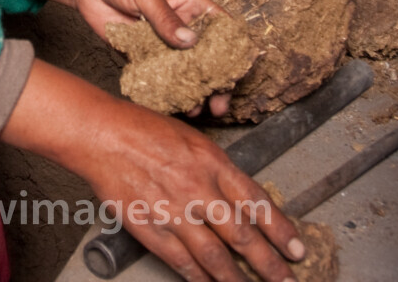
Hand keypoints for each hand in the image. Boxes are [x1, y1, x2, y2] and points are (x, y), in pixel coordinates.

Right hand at [1, 62, 304, 281]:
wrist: (101, 134)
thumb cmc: (144, 129)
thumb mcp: (193, 138)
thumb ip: (217, 168)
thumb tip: (242, 197)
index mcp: (212, 162)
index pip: (257, 203)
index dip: (281, 230)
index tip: (296, 249)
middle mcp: (198, 188)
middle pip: (242, 235)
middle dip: (269, 263)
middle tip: (287, 280)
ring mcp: (173, 211)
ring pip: (215, 256)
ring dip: (237, 279)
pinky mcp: (150, 227)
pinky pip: (181, 261)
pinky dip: (199, 278)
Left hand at [6, 0, 230, 116]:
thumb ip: (166, 18)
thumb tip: (190, 41)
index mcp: (190, 3)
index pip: (220, 27)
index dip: (232, 49)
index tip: (237, 72)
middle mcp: (181, 24)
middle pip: (206, 56)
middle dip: (215, 81)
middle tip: (219, 104)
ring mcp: (163, 41)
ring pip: (184, 70)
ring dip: (190, 90)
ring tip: (194, 109)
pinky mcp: (143, 54)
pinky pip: (158, 75)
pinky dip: (165, 90)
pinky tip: (169, 104)